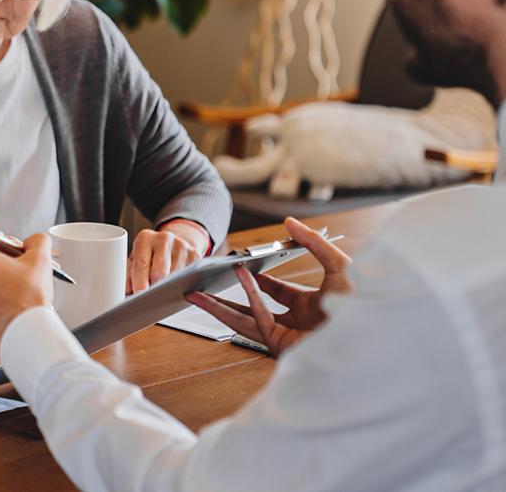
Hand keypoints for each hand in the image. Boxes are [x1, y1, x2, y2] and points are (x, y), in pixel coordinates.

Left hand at [127, 220, 210, 292]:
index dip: (139, 282)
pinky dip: (182, 286)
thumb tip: (126, 290)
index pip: (141, 263)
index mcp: (145, 238)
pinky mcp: (195, 255)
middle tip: (150, 299)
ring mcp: (182, 246)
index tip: (139, 296)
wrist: (172, 244)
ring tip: (162, 293)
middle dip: (154, 288)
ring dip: (168, 288)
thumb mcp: (136, 259)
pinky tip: (176, 287)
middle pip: (160, 271)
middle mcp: (164, 238)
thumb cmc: (149, 255)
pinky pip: (189, 277)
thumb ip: (127, 274)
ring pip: (175, 276)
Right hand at [186, 217, 351, 355]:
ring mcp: (288, 337)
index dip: (258, 282)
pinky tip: (237, 278)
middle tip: (203, 289)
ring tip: (194, 296)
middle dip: (224, 301)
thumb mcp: (338, 264)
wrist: (375, 332)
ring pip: (244, 321)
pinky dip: (246, 298)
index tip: (241, 269)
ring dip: (218, 308)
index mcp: (311, 308)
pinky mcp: (283, 346)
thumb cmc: (365, 302)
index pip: (277, 295)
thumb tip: (289, 222)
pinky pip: (257, 319)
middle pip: (251, 311)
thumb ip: (312, 242)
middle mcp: (297, 324)